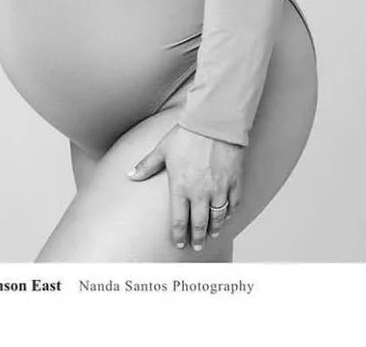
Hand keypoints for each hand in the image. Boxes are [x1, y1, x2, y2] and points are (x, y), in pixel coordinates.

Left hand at [127, 125, 244, 251]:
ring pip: (217, 217)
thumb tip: (130, 175)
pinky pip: (233, 203)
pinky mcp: (234, 181)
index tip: (179, 243)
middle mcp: (200, 193)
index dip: (178, 235)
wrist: (214, 121)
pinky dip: (230, 212)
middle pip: (199, 224)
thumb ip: (146, 165)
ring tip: (211, 234)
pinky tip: (226, 215)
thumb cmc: (187, 134)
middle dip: (196, 237)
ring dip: (214, 228)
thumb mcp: (162, 149)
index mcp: (180, 188)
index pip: (178, 221)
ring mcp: (219, 189)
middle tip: (196, 245)